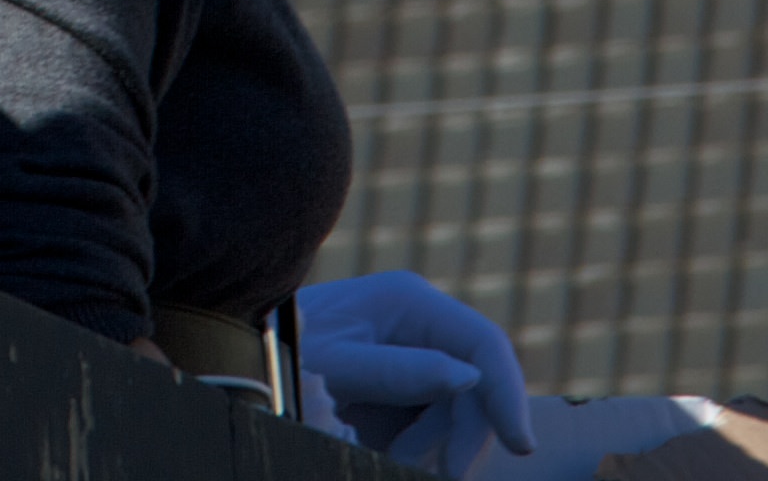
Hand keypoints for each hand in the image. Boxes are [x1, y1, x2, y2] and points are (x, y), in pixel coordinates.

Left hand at [297, 271, 532, 467]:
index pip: (484, 346)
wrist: (246, 361)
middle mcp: (419, 324)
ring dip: (435, 448)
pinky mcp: (404, 390)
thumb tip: (468, 377)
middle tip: (427, 470)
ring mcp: (414, 358)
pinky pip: (435, 428)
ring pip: (459, 415)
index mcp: (408, 302)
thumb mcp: (333, 363)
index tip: (521, 447)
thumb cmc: (282, 352)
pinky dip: (421, 450)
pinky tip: (391, 454)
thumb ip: (396, 370)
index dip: (508, 395)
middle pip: (477, 389)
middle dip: (459, 436)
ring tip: (392, 457)